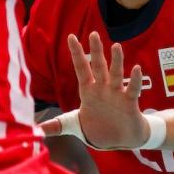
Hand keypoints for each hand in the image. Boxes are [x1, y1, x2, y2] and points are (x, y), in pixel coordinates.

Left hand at [38, 32, 149, 148]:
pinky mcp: (129, 104)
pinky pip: (132, 89)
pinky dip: (135, 80)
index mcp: (88, 91)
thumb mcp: (73, 125)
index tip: (71, 37)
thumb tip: (36, 130)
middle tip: (93, 34)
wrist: (118, 139)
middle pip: (98, 66)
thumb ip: (56, 125)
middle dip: (95, 51)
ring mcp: (116, 94)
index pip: (81, 68)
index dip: (76, 53)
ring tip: (116, 46)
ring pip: (116, 74)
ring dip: (116, 61)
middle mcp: (102, 89)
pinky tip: (136, 68)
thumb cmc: (97, 128)